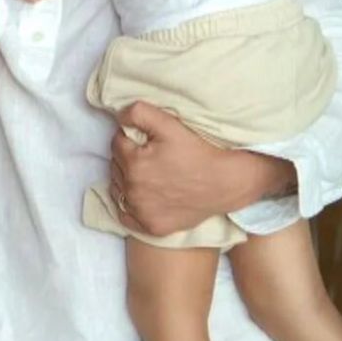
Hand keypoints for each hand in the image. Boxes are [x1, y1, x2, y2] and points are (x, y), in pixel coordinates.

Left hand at [108, 101, 293, 236]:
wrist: (225, 183)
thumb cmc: (198, 152)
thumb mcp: (169, 124)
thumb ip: (139, 113)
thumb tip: (119, 117)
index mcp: (134, 163)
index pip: (117, 143)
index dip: (130, 137)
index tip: (146, 140)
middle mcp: (133, 190)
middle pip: (116, 166)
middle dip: (128, 157)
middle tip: (150, 156)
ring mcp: (141, 211)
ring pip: (118, 188)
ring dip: (126, 179)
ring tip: (149, 173)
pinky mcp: (151, 227)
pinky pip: (125, 215)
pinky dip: (129, 205)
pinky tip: (144, 195)